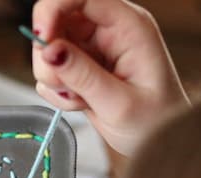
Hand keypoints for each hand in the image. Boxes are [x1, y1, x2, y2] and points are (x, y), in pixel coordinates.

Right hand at [32, 0, 189, 155]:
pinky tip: (80, 102)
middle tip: (64, 84)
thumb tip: (50, 51)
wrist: (159, 141)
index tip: (42, 39)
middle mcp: (108, 31)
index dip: (53, 11)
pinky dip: (57, 92)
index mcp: (128, 25)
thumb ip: (82, 75)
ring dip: (54, 79)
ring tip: (81, 99)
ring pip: (48, 49)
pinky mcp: (79, 67)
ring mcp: (91, 49)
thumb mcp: (118, 102)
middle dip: (49, 56)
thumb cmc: (154, 121)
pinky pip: (50, 71)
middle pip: (56, 21)